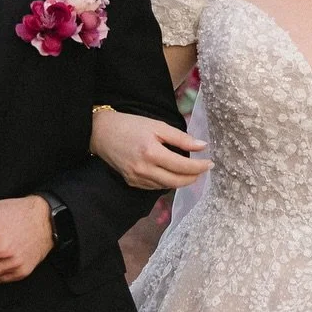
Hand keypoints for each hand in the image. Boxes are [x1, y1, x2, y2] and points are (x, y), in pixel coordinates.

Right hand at [91, 108, 209, 189]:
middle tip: (202, 170)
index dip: (199, 167)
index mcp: (151, 152)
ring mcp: (136, 178)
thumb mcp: (157, 126)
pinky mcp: (131, 182)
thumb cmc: (130, 125)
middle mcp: (144, 169)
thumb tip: (202, 146)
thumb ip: (181, 138)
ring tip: (189, 171)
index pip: (182, 166)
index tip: (210, 163)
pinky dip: (166, 181)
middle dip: (193, 178)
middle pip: (176, 182)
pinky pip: (154, 186)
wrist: (101, 133)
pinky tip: (170, 173)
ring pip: (166, 186)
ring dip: (180, 181)